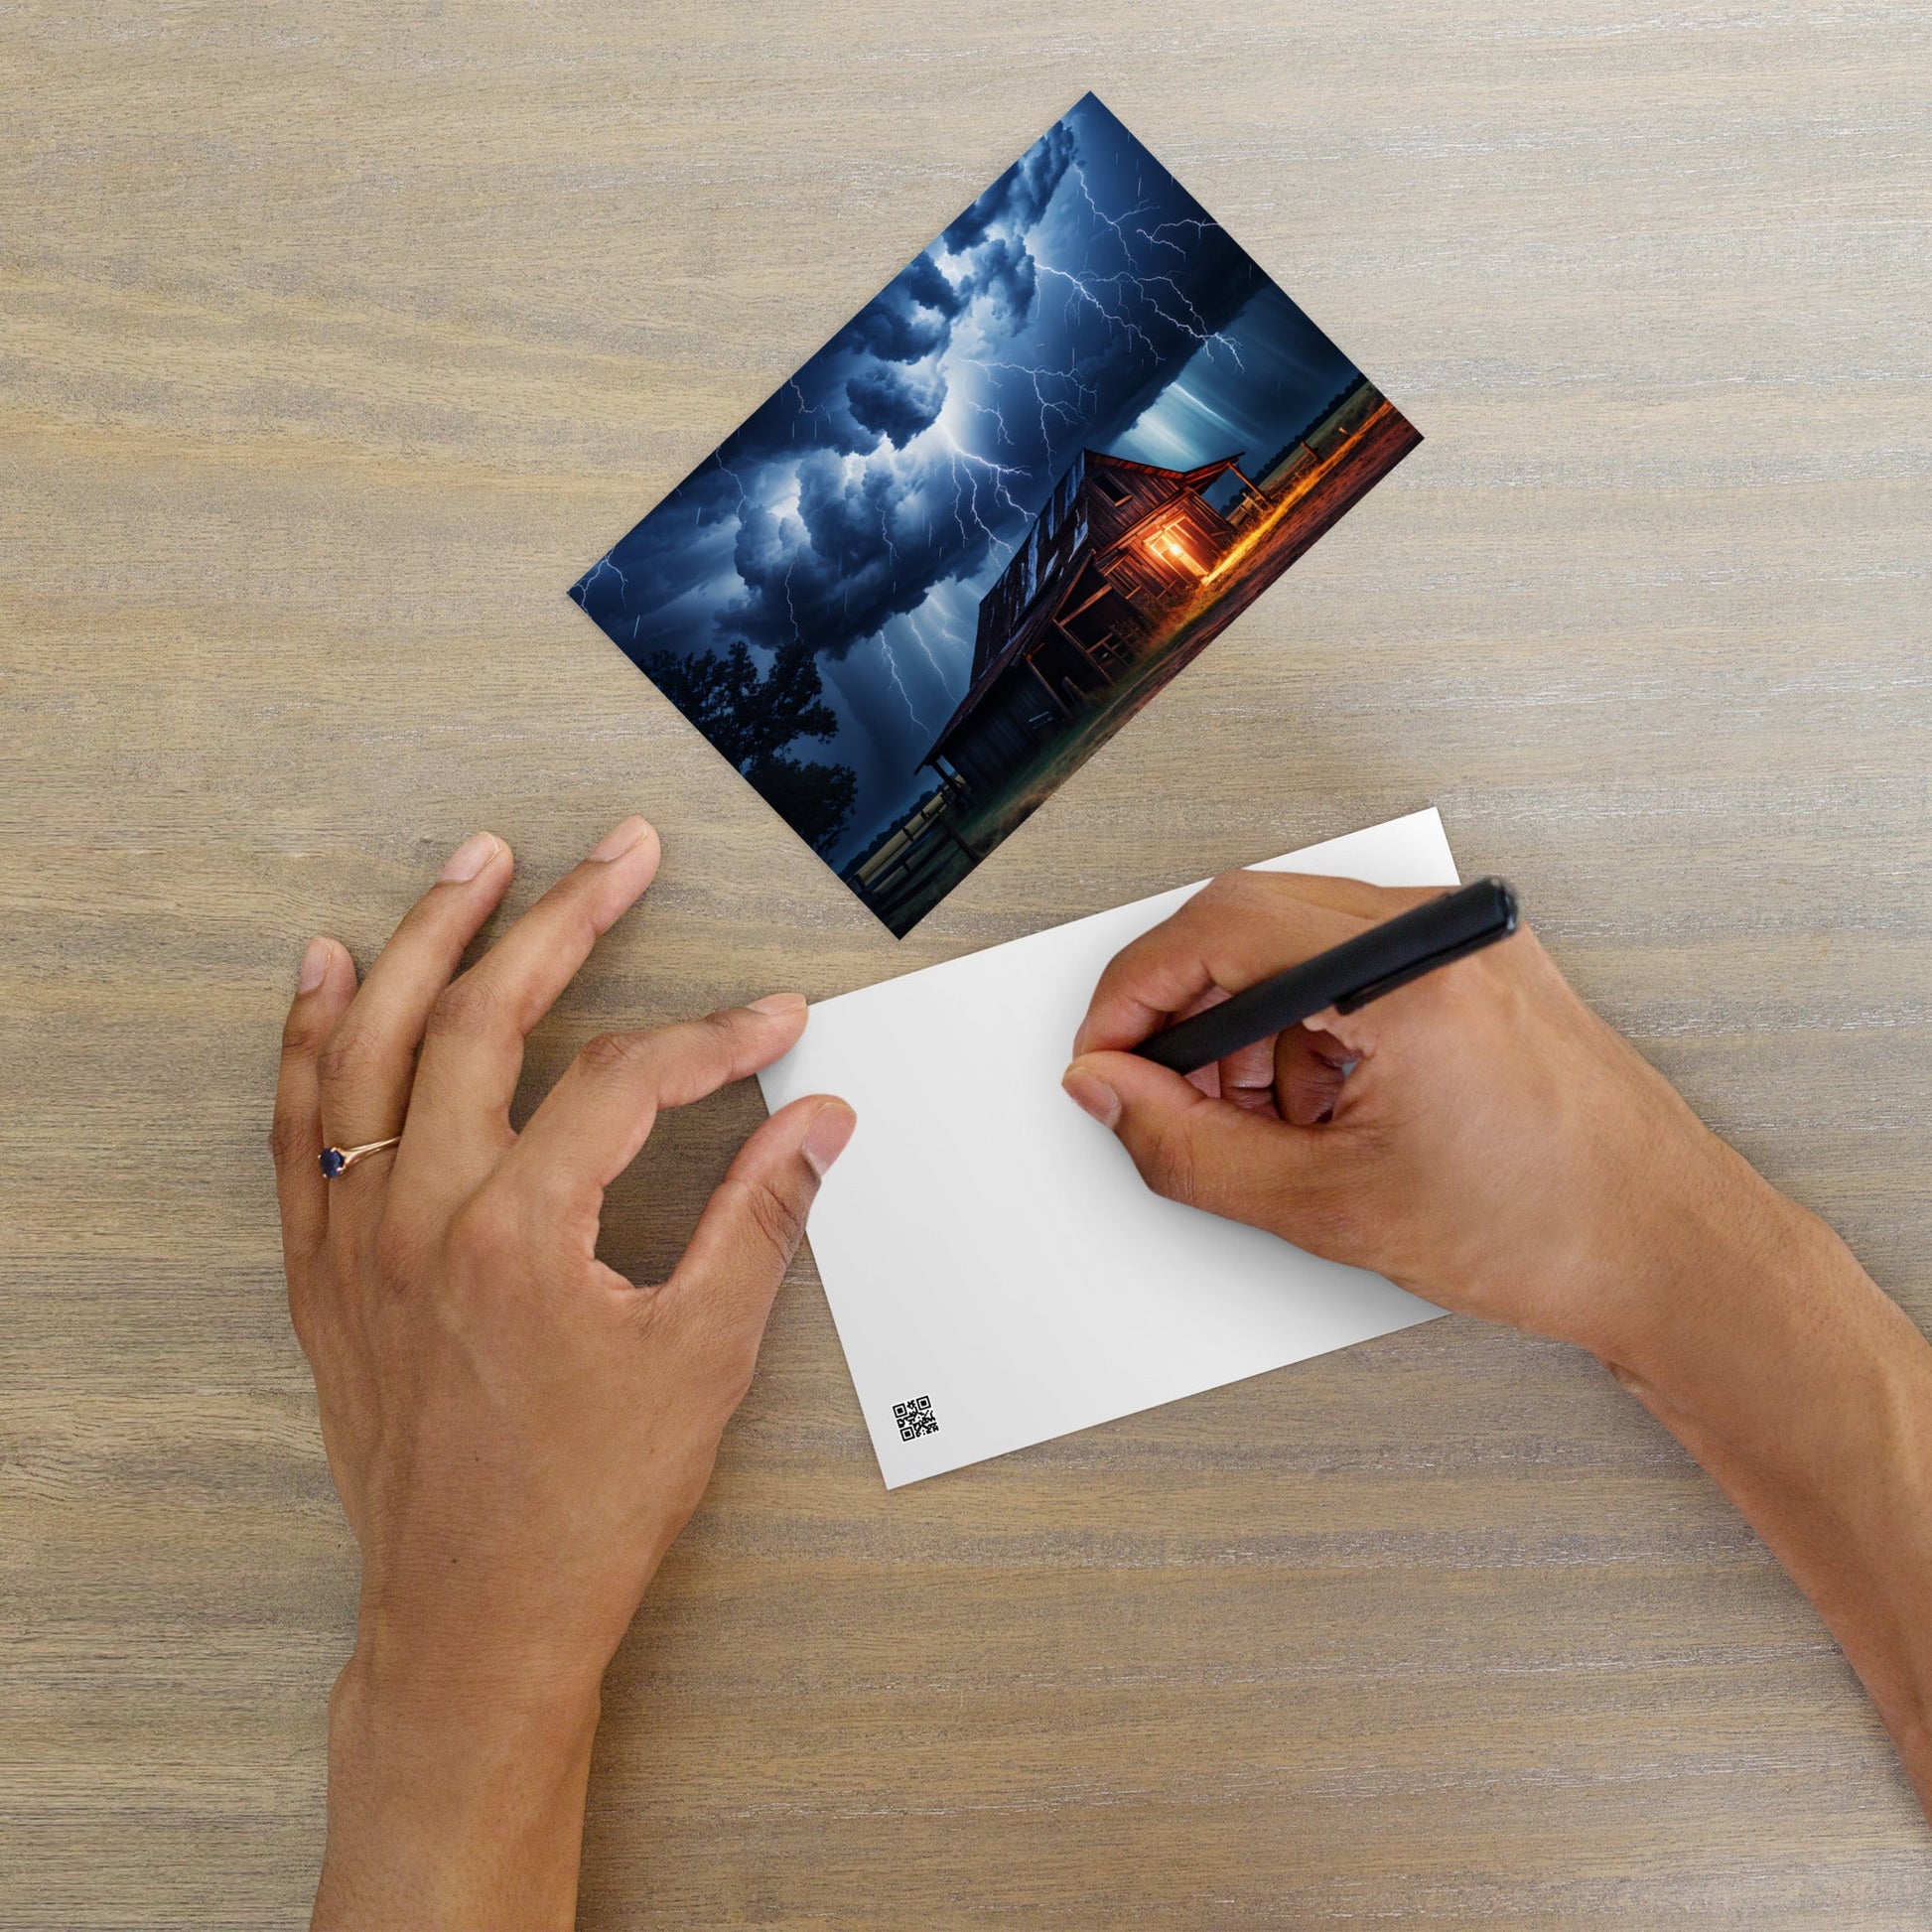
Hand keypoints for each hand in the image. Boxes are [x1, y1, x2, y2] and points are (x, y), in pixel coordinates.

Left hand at [271, 818, 853, 1929]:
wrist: (476, 1618)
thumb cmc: (587, 1505)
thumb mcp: (705, 1355)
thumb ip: (762, 1217)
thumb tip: (820, 1123)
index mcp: (519, 1233)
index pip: (622, 1078)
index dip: (712, 1036)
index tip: (771, 1022)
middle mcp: (420, 1217)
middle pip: (480, 1019)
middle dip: (562, 921)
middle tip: (618, 855)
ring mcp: (356, 1241)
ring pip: (369, 1046)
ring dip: (422, 941)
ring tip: (475, 865)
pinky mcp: (324, 1273)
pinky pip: (298, 1127)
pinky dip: (307, 1038)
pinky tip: (324, 975)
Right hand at [1061, 868, 1764, 1359]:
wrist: (1672, 1253)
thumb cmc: (1551, 1230)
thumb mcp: (1328, 1206)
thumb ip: (1188, 1148)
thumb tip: (1112, 1094)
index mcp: (1402, 972)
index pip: (1215, 929)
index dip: (1133, 995)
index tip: (1105, 1056)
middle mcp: (1438, 933)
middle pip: (1248, 926)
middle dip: (1192, 1022)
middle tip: (1175, 1106)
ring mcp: (1464, 942)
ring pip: (1295, 948)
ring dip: (1251, 1033)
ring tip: (1273, 1129)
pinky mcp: (1477, 965)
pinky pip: (1353, 970)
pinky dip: (1311, 1034)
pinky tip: (1327, 1112)